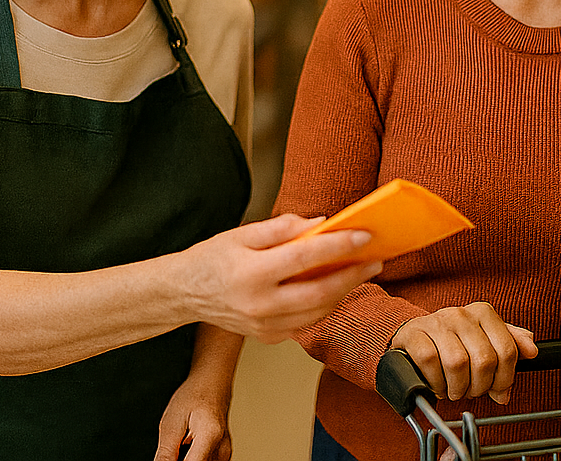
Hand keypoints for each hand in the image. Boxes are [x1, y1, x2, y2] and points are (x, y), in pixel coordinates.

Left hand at [154, 372, 232, 460]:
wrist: (212, 383)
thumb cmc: (194, 395)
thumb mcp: (171, 422)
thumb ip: (166, 452)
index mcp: (210, 436)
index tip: (169, 455)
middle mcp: (222, 448)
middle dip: (181, 459)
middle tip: (175, 442)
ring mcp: (225, 452)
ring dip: (188, 459)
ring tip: (182, 442)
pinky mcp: (224, 454)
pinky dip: (195, 458)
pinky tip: (189, 447)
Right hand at [180, 213, 382, 342]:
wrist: (184, 294)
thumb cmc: (212, 259)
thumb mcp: (241, 233)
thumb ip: (281, 228)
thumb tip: (320, 224)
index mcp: (250, 274)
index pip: (305, 258)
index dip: (338, 246)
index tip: (363, 235)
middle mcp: (259, 305)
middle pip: (319, 292)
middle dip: (353, 275)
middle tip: (376, 260)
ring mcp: (264, 326)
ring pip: (318, 312)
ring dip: (345, 291)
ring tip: (362, 271)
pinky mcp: (268, 336)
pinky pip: (306, 322)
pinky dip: (326, 304)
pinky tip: (336, 287)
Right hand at [390, 302, 537, 405]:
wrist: (413, 336)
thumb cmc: (453, 342)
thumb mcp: (485, 339)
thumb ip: (510, 343)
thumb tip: (532, 351)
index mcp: (484, 313)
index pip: (508, 350)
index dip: (505, 379)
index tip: (497, 389)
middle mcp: (462, 314)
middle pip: (485, 361)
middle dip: (480, 386)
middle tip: (472, 390)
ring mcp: (437, 322)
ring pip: (457, 363)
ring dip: (456, 387)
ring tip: (453, 389)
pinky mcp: (415, 334)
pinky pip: (430, 363)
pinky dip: (435, 382)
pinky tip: (436, 383)